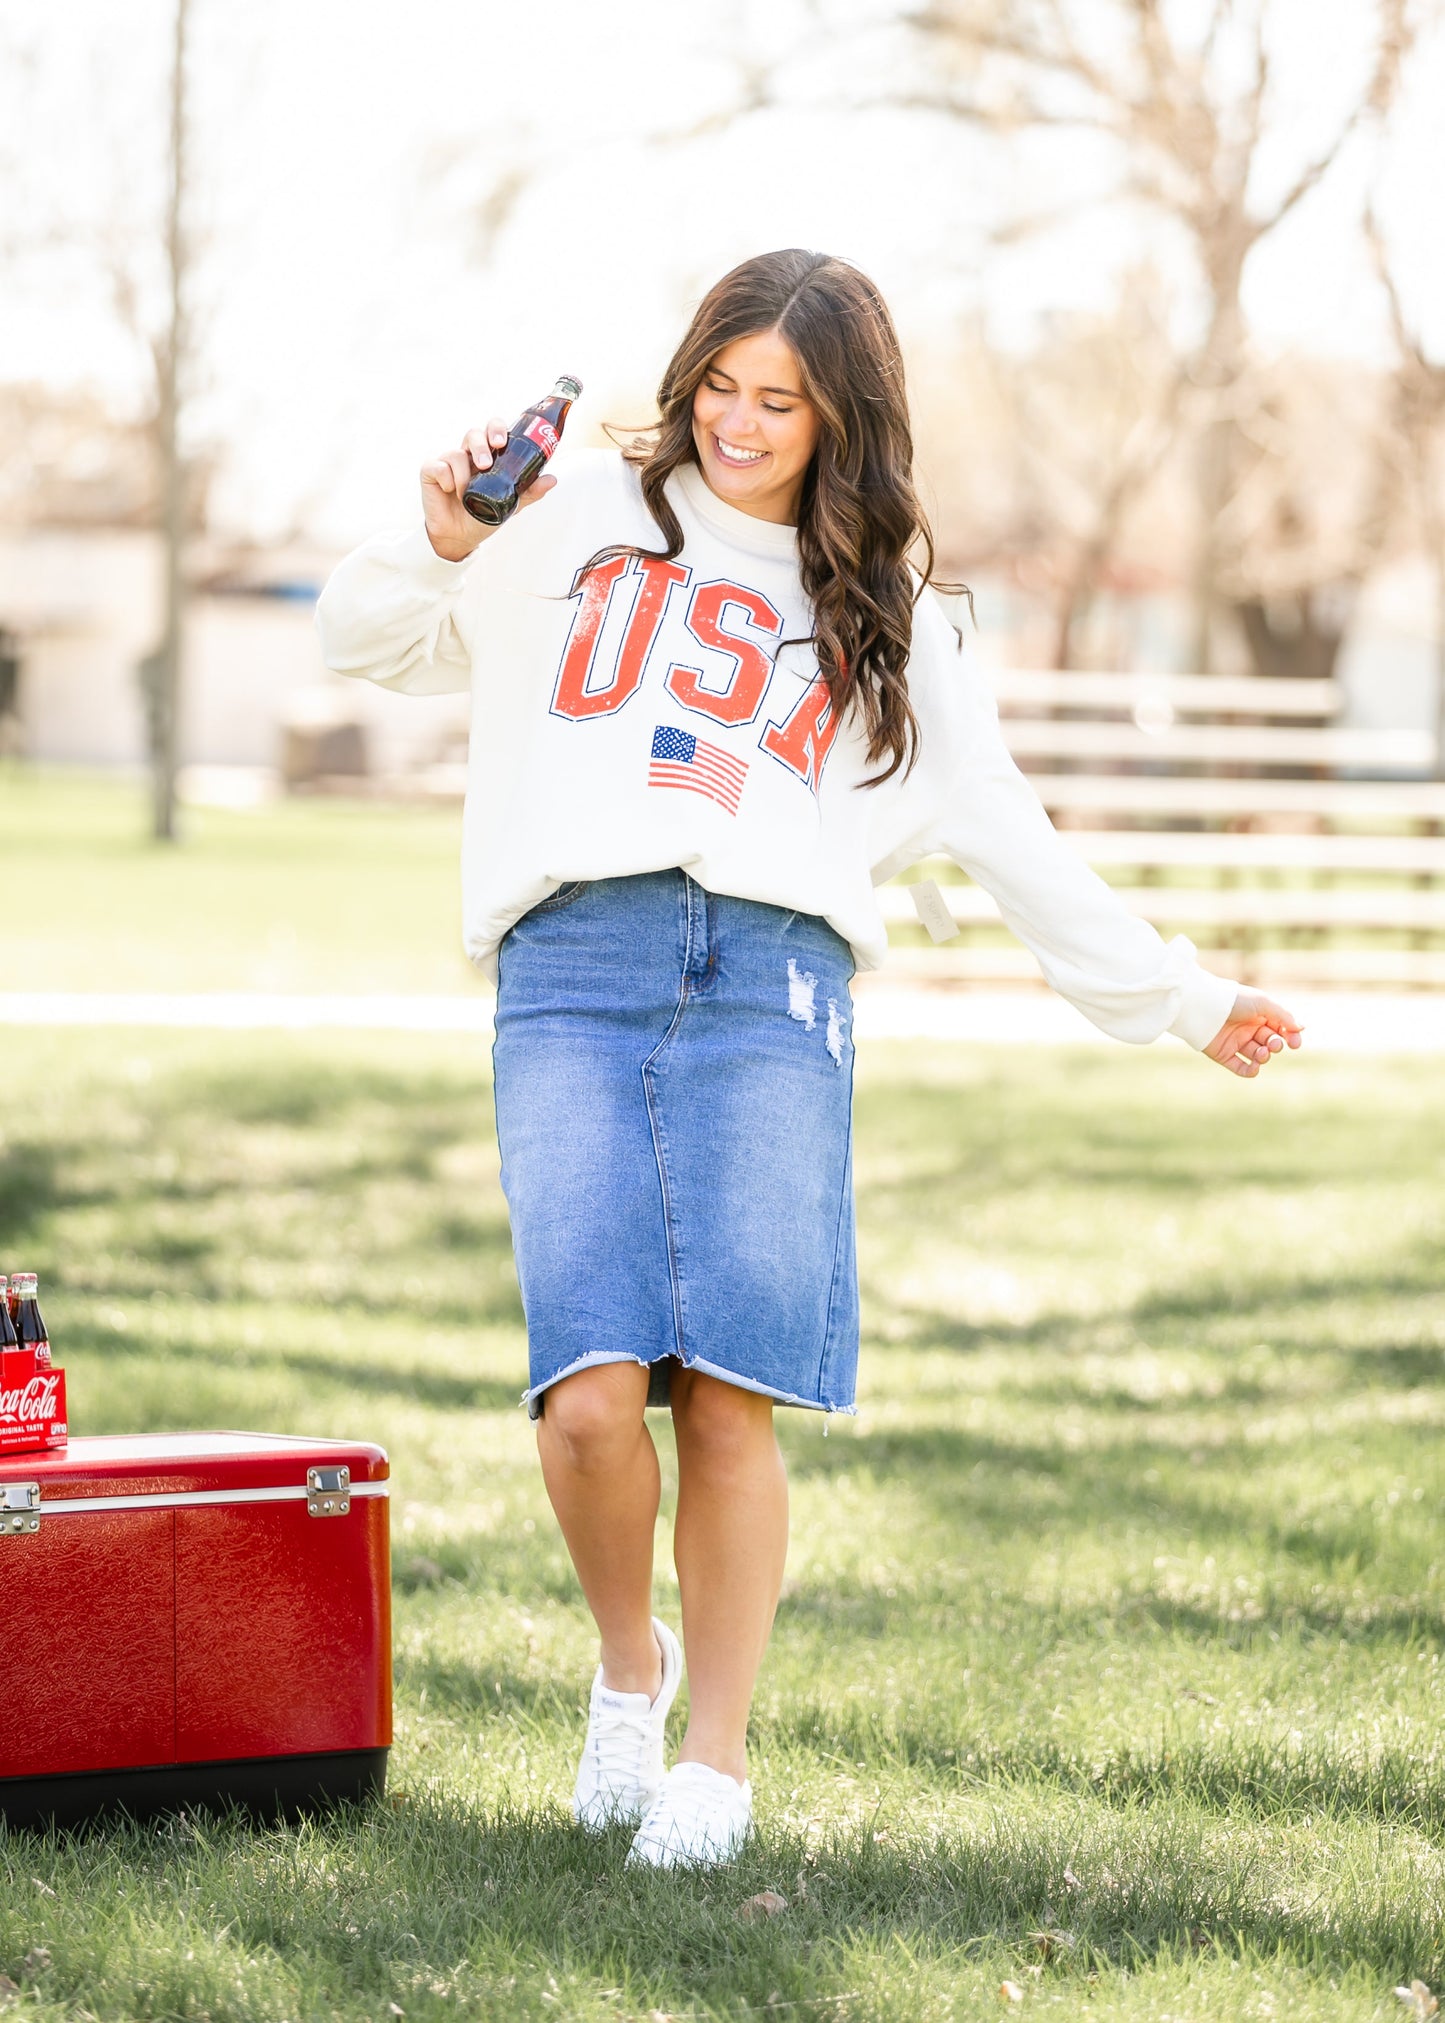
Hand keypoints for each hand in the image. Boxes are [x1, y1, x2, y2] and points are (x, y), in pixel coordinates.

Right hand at [420, 419, 557, 561]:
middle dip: (481, 445)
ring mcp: (448, 462)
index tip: (502, 442)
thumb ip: (529, 492)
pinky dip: (446, 478)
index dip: (496, 429)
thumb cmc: (482, 517)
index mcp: (487, 456)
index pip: (492, 431)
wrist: (460, 537)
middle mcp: (468, 455)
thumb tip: (552, 479)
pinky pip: (437, 466)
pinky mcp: (430, 472)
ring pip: (456, 452)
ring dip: (464, 474)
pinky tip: (450, 490)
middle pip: (473, 433)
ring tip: (466, 494)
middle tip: (486, 464)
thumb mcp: (510, 505)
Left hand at [1204, 989, 1303, 1077]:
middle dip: (1276, 1045)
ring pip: (1259, 1056)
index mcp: (1259, 1014)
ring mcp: (1236, 1043)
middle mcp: (1249, 1029)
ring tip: (1262, 1052)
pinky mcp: (1224, 1055)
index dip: (1290, 1037)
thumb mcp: (1263, 1003)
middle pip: (1271, 1042)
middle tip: (1272, 1044)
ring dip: (1264, 1057)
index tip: (1294, 1043)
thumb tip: (1301, 1028)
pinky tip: (1254, 1067)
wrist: (1203, 1007)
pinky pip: (1241, 1068)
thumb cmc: (1234, 1001)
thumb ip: (1283, 1016)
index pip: (1281, 1029)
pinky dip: (1250, 1071)